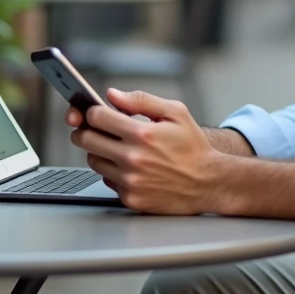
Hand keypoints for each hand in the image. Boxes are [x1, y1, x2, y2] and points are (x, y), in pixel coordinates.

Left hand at [67, 89, 223, 213]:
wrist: (208, 182)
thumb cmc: (193, 147)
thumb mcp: (175, 113)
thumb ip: (141, 100)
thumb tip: (112, 95)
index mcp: (142, 134)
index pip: (96, 117)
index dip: (92, 112)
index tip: (96, 113)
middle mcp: (133, 158)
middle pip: (86, 139)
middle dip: (86, 130)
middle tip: (95, 129)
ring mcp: (130, 181)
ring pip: (93, 161)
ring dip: (99, 152)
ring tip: (117, 148)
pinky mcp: (130, 198)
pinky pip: (107, 180)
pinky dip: (113, 172)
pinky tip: (130, 167)